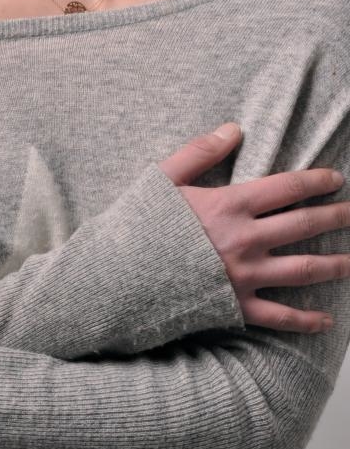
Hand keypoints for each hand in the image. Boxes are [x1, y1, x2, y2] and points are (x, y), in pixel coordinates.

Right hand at [159, 123, 349, 332]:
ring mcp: (245, 275)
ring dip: (336, 265)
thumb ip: (200, 151)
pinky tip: (326, 321)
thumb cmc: (139, 224)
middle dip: (336, 216)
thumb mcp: (164, 177)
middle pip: (304, 225)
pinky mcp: (237, 307)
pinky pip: (280, 316)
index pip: (286, 188)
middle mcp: (246, 239)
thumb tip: (233, 128)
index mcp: (230, 205)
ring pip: (304, 269)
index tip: (336, 178)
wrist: (120, 275)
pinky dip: (307, 321)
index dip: (316, 181)